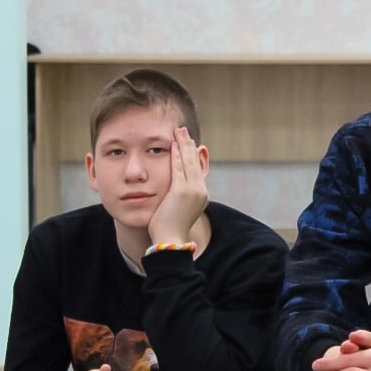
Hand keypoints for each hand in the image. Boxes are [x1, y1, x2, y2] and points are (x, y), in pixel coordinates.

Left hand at [148, 127, 208, 244]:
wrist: (170, 240)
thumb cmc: (169, 229)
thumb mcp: (177, 210)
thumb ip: (177, 199)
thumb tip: (173, 195)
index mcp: (201, 195)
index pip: (196, 169)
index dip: (191, 154)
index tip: (186, 143)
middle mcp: (201, 190)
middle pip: (194, 162)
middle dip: (188, 145)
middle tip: (183, 131)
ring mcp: (193, 190)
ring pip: (188, 162)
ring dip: (183, 145)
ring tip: (178, 131)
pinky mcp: (182, 190)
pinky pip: (178, 167)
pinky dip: (176, 154)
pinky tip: (173, 144)